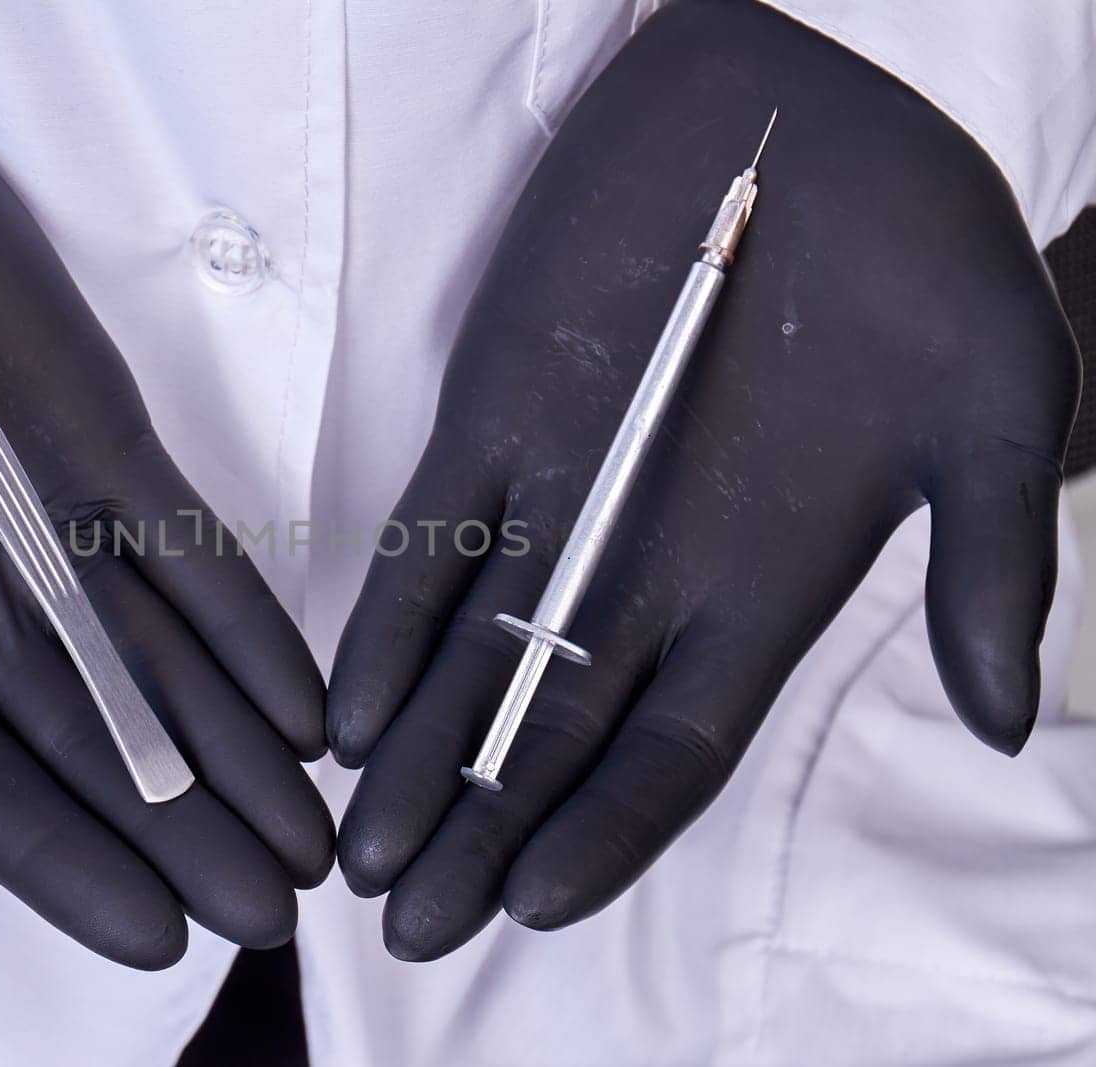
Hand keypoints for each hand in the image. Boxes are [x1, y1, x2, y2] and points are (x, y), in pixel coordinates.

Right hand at [0, 0, 330, 968]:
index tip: (164, 938)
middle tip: (284, 910)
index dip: (72, 870)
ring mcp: (45, 526)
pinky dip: (248, 626)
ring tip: (318, 831)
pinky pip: (189, 551)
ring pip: (163, 667)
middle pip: (99, 751)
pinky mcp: (101, 443)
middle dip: (190, 834)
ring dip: (243, 751)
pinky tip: (308, 700)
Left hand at [326, 0, 1079, 960]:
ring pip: (475, 655)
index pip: (674, 749)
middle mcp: (648, 565)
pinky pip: (429, 540)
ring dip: (418, 756)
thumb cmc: (918, 243)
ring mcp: (562, 494)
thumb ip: (983, 561)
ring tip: (364, 850)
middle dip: (482, 828)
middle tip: (410, 927)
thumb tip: (1004, 723)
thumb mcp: (992, 402)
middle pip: (552, 730)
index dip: (604, 831)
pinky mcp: (495, 415)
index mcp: (762, 586)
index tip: (532, 905)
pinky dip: (389, 624)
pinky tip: (348, 709)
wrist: (802, 103)